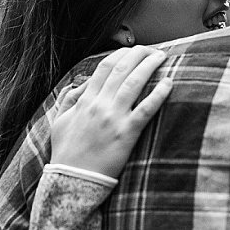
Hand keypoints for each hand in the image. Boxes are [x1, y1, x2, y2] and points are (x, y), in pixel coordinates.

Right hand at [49, 46, 171, 178]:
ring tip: (162, 57)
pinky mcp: (127, 133)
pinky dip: (159, 94)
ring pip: (134, 83)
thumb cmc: (66, 153)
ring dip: (150, 66)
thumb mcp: (59, 122)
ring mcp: (114, 118)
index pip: (104, 67)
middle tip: (151, 49)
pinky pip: (146, 109)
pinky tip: (169, 83)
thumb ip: (68, 100)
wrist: (72, 180)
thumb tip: (79, 84)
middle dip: (138, 55)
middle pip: (121, 70)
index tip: (131, 50)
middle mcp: (100, 105)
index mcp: (85, 100)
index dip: (120, 54)